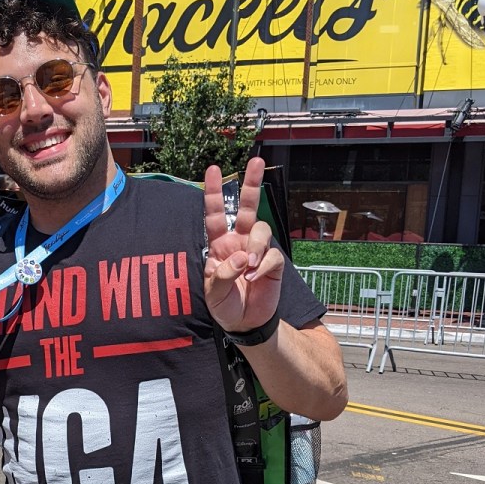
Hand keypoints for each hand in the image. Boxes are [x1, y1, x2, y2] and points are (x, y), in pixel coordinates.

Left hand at [203, 158, 284, 333]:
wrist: (244, 323)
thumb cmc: (224, 305)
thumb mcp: (213, 293)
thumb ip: (222, 274)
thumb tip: (241, 256)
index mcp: (220, 244)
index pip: (215, 214)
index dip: (213, 192)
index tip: (212, 169)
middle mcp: (239, 242)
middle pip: (248, 207)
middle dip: (251, 184)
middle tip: (256, 160)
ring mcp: (257, 251)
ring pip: (262, 230)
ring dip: (256, 246)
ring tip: (249, 267)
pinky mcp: (272, 263)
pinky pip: (272, 255)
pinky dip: (263, 266)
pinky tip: (255, 278)